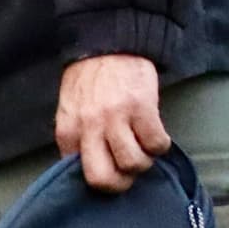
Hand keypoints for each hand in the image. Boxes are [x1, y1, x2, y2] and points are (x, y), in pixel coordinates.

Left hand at [55, 53, 170, 190]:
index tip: (109, 169)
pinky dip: (160, 145)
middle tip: (127, 171)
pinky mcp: (143, 108)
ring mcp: (116, 118)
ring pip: (134, 164)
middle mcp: (90, 127)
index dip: (99, 177)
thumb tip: (86, 169)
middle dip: (120, 183)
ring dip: (143, 161)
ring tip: (142, 147)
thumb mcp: (70, 111)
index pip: (78, 175)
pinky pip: (157, 144)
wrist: (110, 44)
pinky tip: (155, 134)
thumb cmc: (90, 81)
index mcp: (68, 131)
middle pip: (103, 179)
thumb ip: (77, 139)